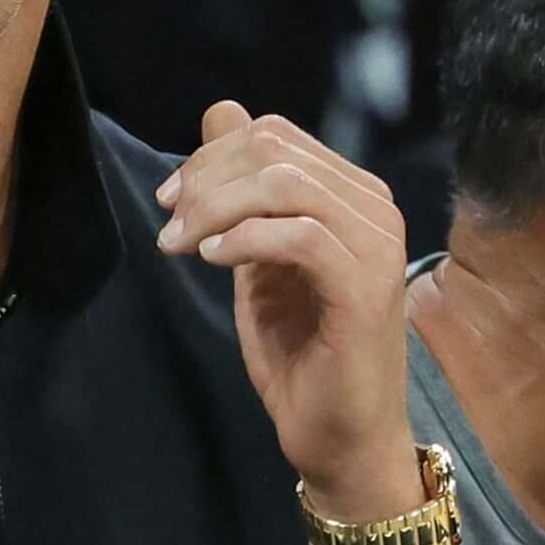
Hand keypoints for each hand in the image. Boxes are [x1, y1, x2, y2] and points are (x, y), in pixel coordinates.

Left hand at [155, 103, 416, 520]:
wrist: (336, 432)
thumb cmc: (298, 350)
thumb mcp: (254, 256)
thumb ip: (241, 190)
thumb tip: (219, 111)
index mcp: (349, 195)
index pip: (274, 135)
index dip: (209, 156)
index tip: (168, 201)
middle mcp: (373, 208)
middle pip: (275, 150)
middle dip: (205, 179)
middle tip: (168, 224)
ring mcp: (377, 245)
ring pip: (286, 185)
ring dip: (215, 209)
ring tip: (181, 245)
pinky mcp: (367, 286)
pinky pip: (301, 235)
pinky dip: (244, 239)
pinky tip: (212, 258)